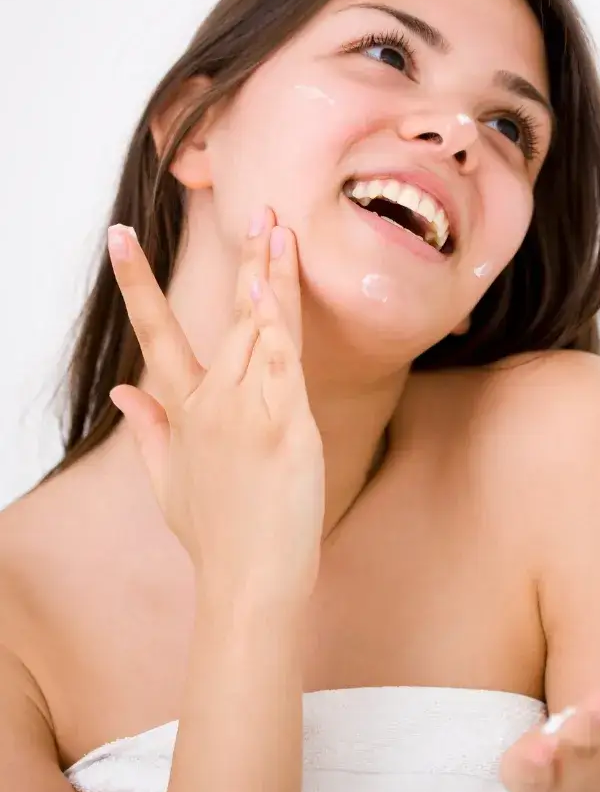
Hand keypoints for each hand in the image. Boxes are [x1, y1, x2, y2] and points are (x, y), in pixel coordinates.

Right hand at [106, 208, 324, 605]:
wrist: (248, 582)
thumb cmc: (214, 534)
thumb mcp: (167, 481)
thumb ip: (146, 429)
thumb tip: (122, 390)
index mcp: (184, 412)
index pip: (155, 334)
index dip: (137, 284)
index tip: (121, 238)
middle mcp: (213, 404)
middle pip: (226, 318)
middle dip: (241, 260)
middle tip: (254, 210)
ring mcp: (248, 414)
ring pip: (258, 331)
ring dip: (269, 276)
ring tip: (275, 228)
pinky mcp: (286, 429)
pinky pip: (283, 365)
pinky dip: (277, 325)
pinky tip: (274, 287)